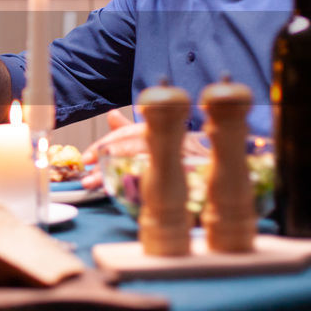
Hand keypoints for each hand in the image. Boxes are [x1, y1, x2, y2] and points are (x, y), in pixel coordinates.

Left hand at [79, 108, 207, 188]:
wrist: (225, 168)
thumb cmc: (181, 154)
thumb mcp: (156, 137)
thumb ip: (131, 130)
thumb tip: (110, 115)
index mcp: (164, 129)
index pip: (131, 132)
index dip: (106, 144)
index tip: (86, 158)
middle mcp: (175, 140)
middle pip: (136, 145)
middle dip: (107, 159)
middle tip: (86, 174)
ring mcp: (186, 159)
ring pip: (145, 163)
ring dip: (116, 175)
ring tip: (95, 184)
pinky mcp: (191, 178)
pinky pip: (159, 182)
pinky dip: (137, 188)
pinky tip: (120, 194)